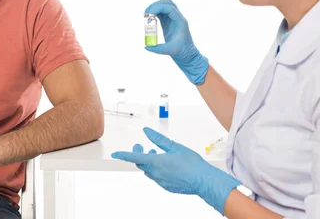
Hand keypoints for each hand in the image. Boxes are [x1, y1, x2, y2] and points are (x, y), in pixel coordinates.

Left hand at [111, 127, 240, 214]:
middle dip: (139, 154)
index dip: (123, 155)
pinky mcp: (167, 187)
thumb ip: (159, 140)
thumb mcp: (175, 147)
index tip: (115, 154)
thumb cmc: (192, 163)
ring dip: (148, 162)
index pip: (134, 157)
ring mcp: (161, 182)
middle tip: (141, 146)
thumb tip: (147, 131)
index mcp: (156, 162)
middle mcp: (156, 173)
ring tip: (156, 154)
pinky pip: (157, 177)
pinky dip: (157, 169)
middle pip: (141, 163)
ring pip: (148, 171)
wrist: (204, 181)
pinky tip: (166, 165)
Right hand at [144, 0, 208, 84]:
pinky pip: (162, 14)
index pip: (169, 8)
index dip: (158, 8)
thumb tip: (146, 47)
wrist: (187, 55)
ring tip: (146, 15)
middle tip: (146, 13)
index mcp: (180, 22)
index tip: (148, 14)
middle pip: (168, 3)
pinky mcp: (169, 23)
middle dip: (156, 5)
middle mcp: (178, 18)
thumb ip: (158, 49)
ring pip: (165, 6)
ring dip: (155, 8)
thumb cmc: (182, 53)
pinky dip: (155, 13)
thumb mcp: (170, 51)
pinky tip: (149, 19)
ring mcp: (173, 20)